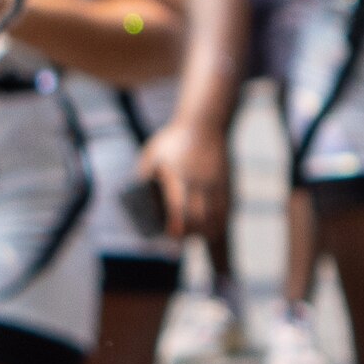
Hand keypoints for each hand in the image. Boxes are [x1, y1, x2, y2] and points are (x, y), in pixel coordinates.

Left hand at [136, 113, 228, 251]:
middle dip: (191, 234)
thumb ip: (145, 176)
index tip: (170, 236)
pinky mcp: (228, 185)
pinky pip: (227, 212)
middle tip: (180, 240)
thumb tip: (135, 200)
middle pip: (201, 219)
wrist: (206, 123)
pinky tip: (212, 230)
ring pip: (218, 219)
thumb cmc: (174, 139)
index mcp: (179, 176)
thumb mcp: (153, 153)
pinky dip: (219, 224)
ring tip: (197, 239)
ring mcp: (217, 185)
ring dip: (208, 233)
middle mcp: (200, 183)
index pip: (178, 208)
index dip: (176, 227)